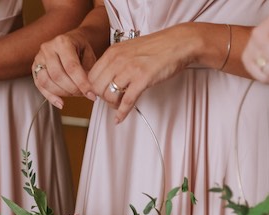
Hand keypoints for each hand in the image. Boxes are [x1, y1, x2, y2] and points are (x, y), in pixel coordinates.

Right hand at [33, 29, 97, 108]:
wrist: (70, 41)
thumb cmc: (80, 48)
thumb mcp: (89, 55)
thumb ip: (88, 70)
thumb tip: (89, 89)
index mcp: (62, 42)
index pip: (71, 67)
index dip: (82, 83)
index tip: (91, 94)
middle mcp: (48, 48)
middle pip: (58, 76)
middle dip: (72, 89)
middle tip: (83, 94)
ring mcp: (39, 58)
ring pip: (46, 82)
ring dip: (62, 93)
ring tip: (74, 94)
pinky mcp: (35, 68)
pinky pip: (40, 86)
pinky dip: (50, 97)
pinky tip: (61, 103)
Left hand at [86, 23, 203, 122]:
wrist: (177, 43)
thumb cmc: (156, 47)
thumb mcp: (129, 49)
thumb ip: (116, 61)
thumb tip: (106, 78)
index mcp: (113, 52)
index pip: (91, 76)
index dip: (94, 89)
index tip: (100, 94)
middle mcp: (118, 60)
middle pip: (97, 87)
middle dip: (102, 98)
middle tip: (111, 100)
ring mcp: (129, 70)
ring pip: (109, 95)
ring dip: (112, 105)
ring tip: (119, 105)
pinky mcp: (142, 80)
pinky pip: (126, 101)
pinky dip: (122, 113)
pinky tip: (120, 118)